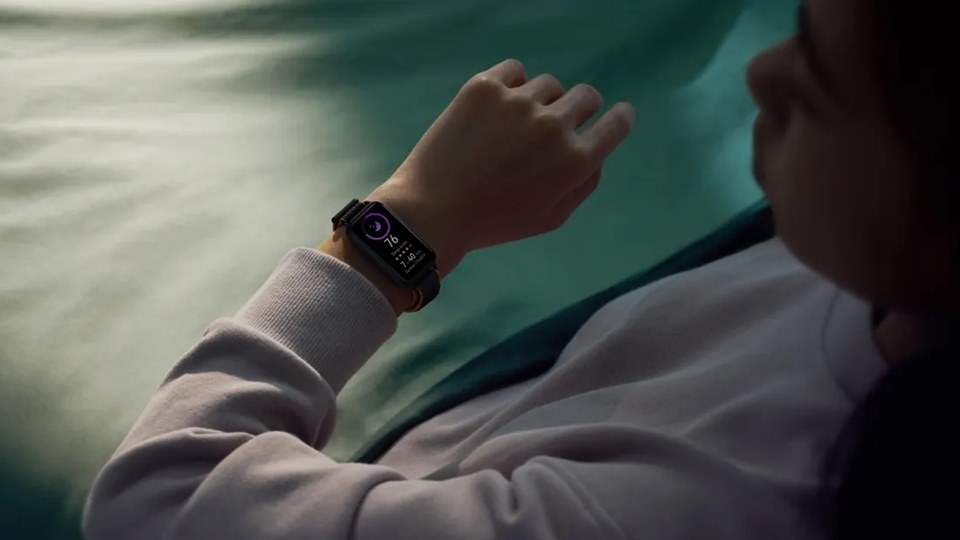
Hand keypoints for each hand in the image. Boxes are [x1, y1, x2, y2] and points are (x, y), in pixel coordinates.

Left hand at [378, 59, 634, 257]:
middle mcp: (554, 125)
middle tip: (553, 126)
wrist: (432, 210)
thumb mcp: (552, 217)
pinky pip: (515, 71)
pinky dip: (511, 85)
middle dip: (578, 109)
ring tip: (513, 127)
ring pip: (548, 85)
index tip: (615, 115)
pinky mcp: (485, 87)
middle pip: (586, 96)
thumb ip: (584, 183)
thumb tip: (596, 151)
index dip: (618, 118)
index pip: (617, 123)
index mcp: (576, 161)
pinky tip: (497, 109)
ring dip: (540, 101)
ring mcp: (519, 101)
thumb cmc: (494, 222)